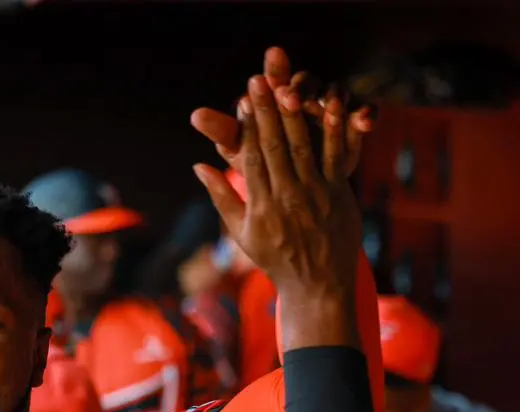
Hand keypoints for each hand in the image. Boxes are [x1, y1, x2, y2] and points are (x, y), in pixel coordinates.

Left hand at [192, 48, 373, 178]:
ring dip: (334, 97)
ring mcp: (329, 109)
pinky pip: (362, 116)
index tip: (256, 85)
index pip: (271, 87)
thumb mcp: (241, 149)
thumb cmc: (261, 165)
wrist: (292, 179)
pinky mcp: (352, 124)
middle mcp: (302, 98)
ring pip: (335, 94)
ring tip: (333, 104)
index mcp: (275, 99)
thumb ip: (224, 133)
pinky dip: (364, 116)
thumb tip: (194, 116)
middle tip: (288, 91)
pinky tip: (365, 121)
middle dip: (297, 87)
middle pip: (302, 85)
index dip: (267, 87)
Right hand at [192, 76, 361, 334]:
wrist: (316, 285)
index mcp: (259, 207)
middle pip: (274, 146)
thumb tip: (199, 167)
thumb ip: (222, 197)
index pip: (251, 158)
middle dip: (267, 112)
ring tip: (288, 85)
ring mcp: (314, 195)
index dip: (246, 127)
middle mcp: (285, 198)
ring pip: (303, 146)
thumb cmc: (275, 259)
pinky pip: (335, 156)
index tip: (242, 100)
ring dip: (295, 113)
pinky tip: (332, 106)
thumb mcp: (242, 233)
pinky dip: (335, 130)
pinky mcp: (337, 193)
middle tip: (260, 80)